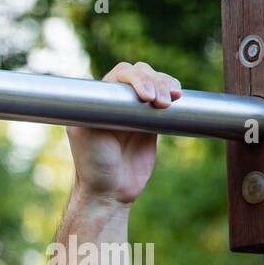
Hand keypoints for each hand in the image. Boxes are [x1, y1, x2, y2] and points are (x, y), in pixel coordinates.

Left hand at [66, 62, 181, 204]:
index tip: (145, 98)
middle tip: (161, 103)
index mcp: (97, 101)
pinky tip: (178, 96)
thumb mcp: (85, 135)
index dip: (136, 79)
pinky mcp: (151, 120)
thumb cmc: (93, 165)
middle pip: (139, 73)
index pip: (120, 75)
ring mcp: (134, 110)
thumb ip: (94, 109)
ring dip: (165, 85)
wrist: (112, 191)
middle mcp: (115, 102)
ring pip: (154, 82)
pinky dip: (172, 92)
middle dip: (154, 81)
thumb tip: (103, 87)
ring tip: (171, 101)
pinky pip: (164, 97)